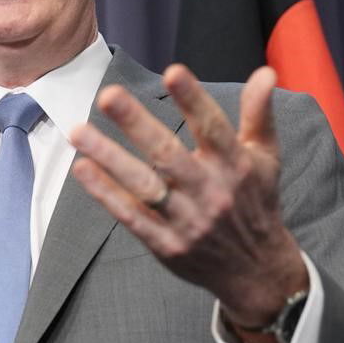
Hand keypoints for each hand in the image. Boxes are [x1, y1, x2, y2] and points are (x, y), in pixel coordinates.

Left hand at [69, 64, 307, 328]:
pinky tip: (83, 169)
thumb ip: (259, 113)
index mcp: (235, 165)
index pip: (213, 127)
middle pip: (169, 155)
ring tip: (78, 131)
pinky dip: (107, 194)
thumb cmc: (255, 202)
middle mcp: (211, 191)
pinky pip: (132, 217)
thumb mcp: (265, 157)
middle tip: (108, 95)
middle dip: (137, 124)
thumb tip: (265, 72)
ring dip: (110, 158)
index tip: (173, 72)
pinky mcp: (167, 245)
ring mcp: (187, 221)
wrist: (256, 271)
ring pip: (144, 186)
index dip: (194, 100)